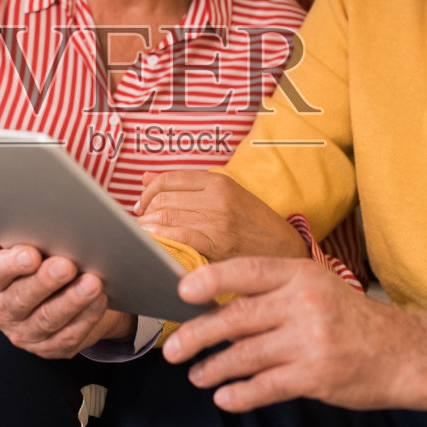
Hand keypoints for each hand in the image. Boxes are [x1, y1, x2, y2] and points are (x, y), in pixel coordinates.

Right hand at [0, 245, 137, 358]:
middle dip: (46, 282)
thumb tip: (65, 233)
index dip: (14, 264)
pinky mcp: (48, 349)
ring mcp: (24, 334)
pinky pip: (67, 336)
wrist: (59, 299)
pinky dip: (86, 317)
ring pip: (47, 319)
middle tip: (66, 266)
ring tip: (92, 283)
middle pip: (22, 298)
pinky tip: (99, 300)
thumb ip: (42, 244)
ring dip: (71, 301)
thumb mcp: (37, 252)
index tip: (32, 255)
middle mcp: (4, 310)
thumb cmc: (46, 265)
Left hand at [135, 171, 306, 261]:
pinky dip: (160, 240)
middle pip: (163, 199)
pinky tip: (155, 244)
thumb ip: (186, 185)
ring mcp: (217, 221)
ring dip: (148, 227)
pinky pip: (178, 238)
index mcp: (218, 181)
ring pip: (166, 218)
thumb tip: (145, 177)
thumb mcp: (226, 194)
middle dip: (145, 212)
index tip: (142, 204)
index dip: (148, 192)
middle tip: (142, 223)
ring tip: (145, 234)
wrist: (284, 250)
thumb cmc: (254, 224)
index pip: (168, 179)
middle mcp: (217, 198)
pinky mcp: (217, 245)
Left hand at [161, 257, 426, 414]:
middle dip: (197, 335)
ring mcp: (310, 341)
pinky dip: (239, 395)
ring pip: (245, 355)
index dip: (210, 279)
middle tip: (172, 349)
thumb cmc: (353, 321)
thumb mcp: (319, 288)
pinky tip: (225, 398)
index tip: (182, 291)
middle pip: (236, 317)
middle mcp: (304, 303)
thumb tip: (216, 301)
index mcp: (302, 275)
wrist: (406, 354)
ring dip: (214, 369)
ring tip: (196, 376)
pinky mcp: (316, 376)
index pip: (247, 271)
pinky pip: (265, 386)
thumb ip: (275, 291)